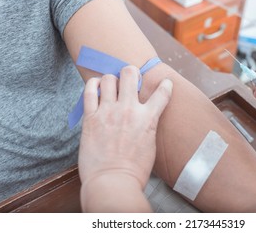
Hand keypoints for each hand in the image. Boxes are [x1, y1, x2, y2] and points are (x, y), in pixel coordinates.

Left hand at [78, 65, 172, 188]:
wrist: (113, 182)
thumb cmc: (134, 170)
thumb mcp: (150, 146)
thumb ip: (148, 127)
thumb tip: (145, 119)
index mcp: (148, 119)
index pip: (162, 93)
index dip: (165, 85)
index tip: (165, 83)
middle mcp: (129, 110)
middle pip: (130, 74)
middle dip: (131, 73)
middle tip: (130, 79)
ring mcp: (108, 112)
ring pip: (108, 79)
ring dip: (111, 80)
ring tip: (110, 86)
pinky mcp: (91, 118)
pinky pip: (89, 91)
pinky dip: (93, 85)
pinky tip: (96, 86)